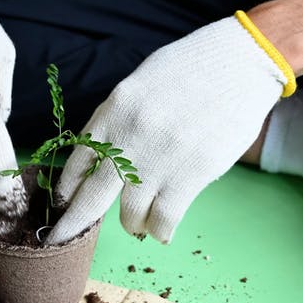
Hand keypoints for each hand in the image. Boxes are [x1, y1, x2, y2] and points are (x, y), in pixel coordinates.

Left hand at [47, 15, 289, 244]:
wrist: (240, 62)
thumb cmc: (191, 69)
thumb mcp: (140, 85)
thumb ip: (118, 121)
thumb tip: (102, 158)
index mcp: (113, 111)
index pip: (76, 162)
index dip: (66, 191)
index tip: (64, 205)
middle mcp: (129, 136)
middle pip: (90, 197)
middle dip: (73, 225)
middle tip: (62, 240)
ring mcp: (160, 158)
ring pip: (129, 215)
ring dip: (132, 224)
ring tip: (139, 223)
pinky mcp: (192, 174)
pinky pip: (163, 219)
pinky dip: (159, 231)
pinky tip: (161, 230)